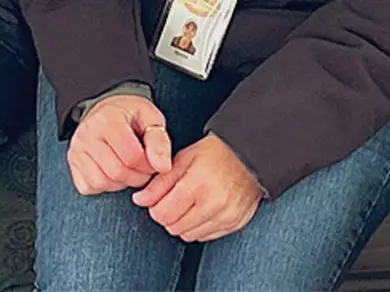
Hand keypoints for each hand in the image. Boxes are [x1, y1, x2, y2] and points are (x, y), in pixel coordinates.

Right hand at [65, 93, 172, 195]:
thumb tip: (162, 167)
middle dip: (137, 177)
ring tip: (128, 168)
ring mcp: (76, 148)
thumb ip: (159, 142)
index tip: (153, 162)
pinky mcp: (72, 162)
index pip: (132, 157)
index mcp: (107, 119)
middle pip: (116, 172)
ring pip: (101, 182)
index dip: (149, 166)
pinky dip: (104, 185)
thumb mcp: (151, 119)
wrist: (107, 108)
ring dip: (121, 182)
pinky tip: (112, 172)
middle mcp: (87, 134)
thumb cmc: (131, 115)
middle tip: (143, 168)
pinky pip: (88, 186)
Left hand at [132, 133, 261, 241]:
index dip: (155, 207)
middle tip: (172, 199)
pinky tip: (201, 209)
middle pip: (174, 227)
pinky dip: (198, 226)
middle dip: (167, 215)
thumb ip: (159, 182)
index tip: (157, 198)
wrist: (249, 156)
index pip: (163, 214)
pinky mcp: (234, 224)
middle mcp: (213, 205)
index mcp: (197, 185)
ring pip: (189, 235)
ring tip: (188, 203)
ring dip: (182, 222)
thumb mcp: (182, 159)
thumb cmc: (215, 154)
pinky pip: (206, 236)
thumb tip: (140, 199)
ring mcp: (226, 217)